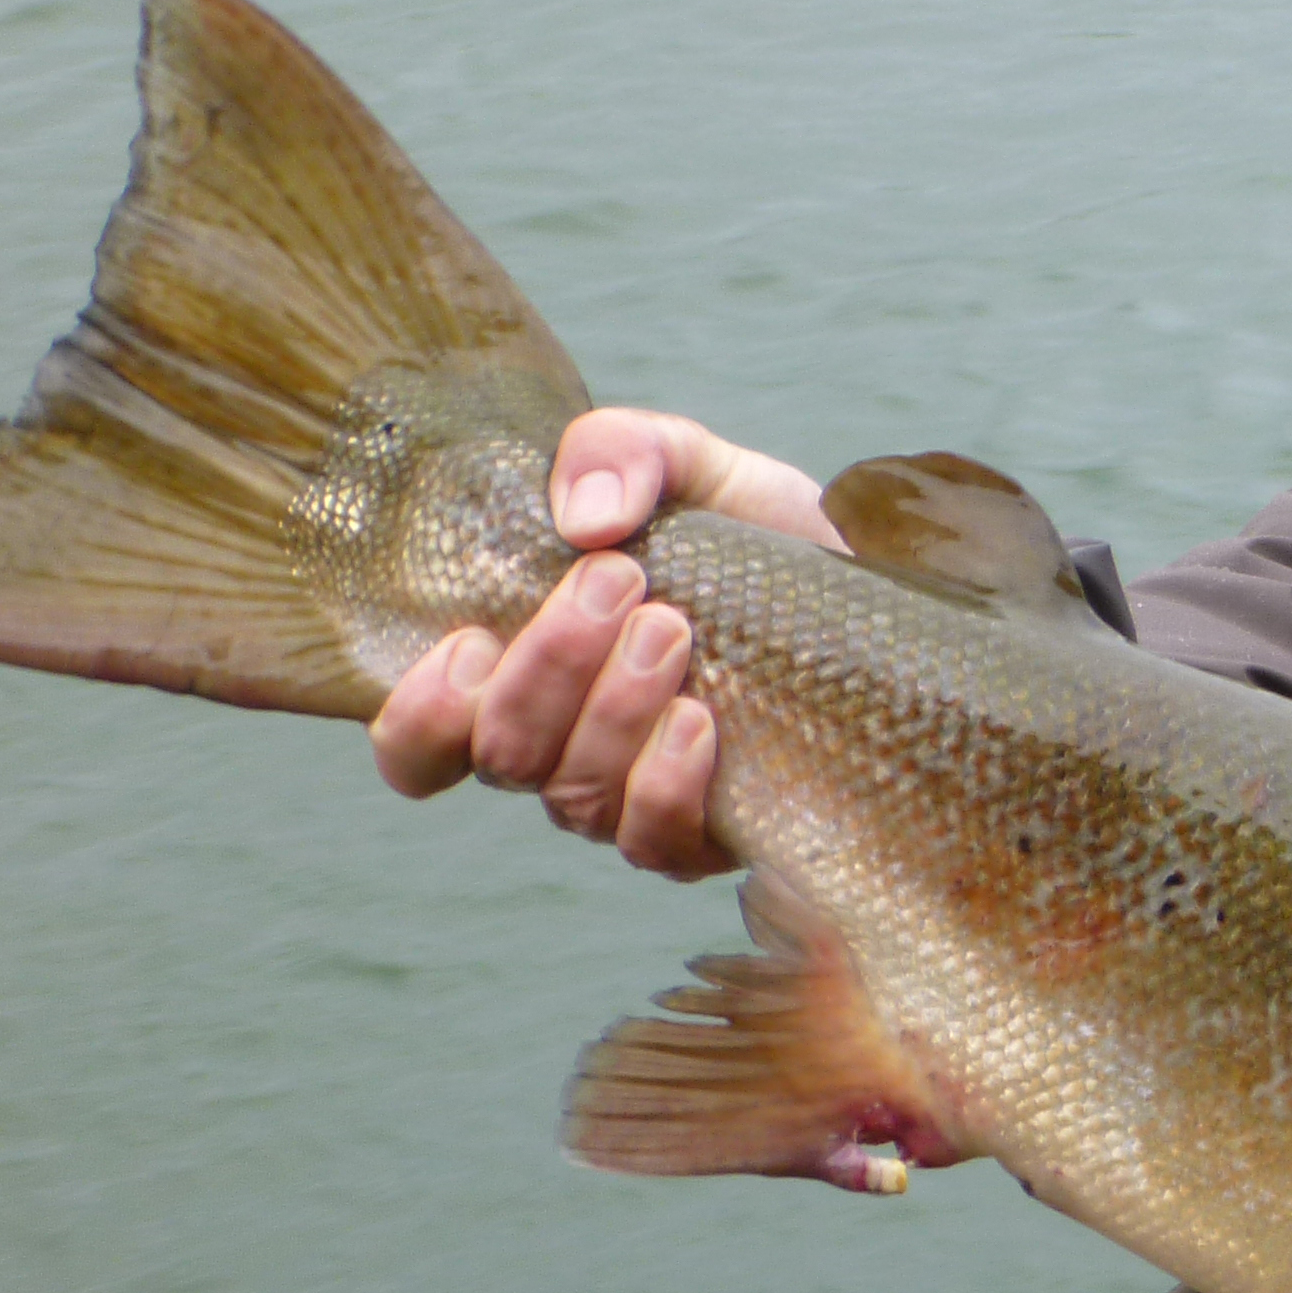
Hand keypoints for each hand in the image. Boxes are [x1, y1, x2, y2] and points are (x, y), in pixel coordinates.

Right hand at [368, 407, 836, 875]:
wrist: (870, 595)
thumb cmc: (754, 539)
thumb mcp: (692, 464)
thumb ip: (620, 450)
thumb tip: (583, 519)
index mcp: (527, 675)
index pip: (422, 743)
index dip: (421, 715)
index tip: (470, 640)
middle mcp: (565, 751)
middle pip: (502, 757)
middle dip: (546, 668)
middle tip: (618, 581)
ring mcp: (632, 801)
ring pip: (574, 797)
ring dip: (613, 709)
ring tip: (672, 628)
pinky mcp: (709, 836)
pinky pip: (654, 842)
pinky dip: (666, 782)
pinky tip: (702, 721)